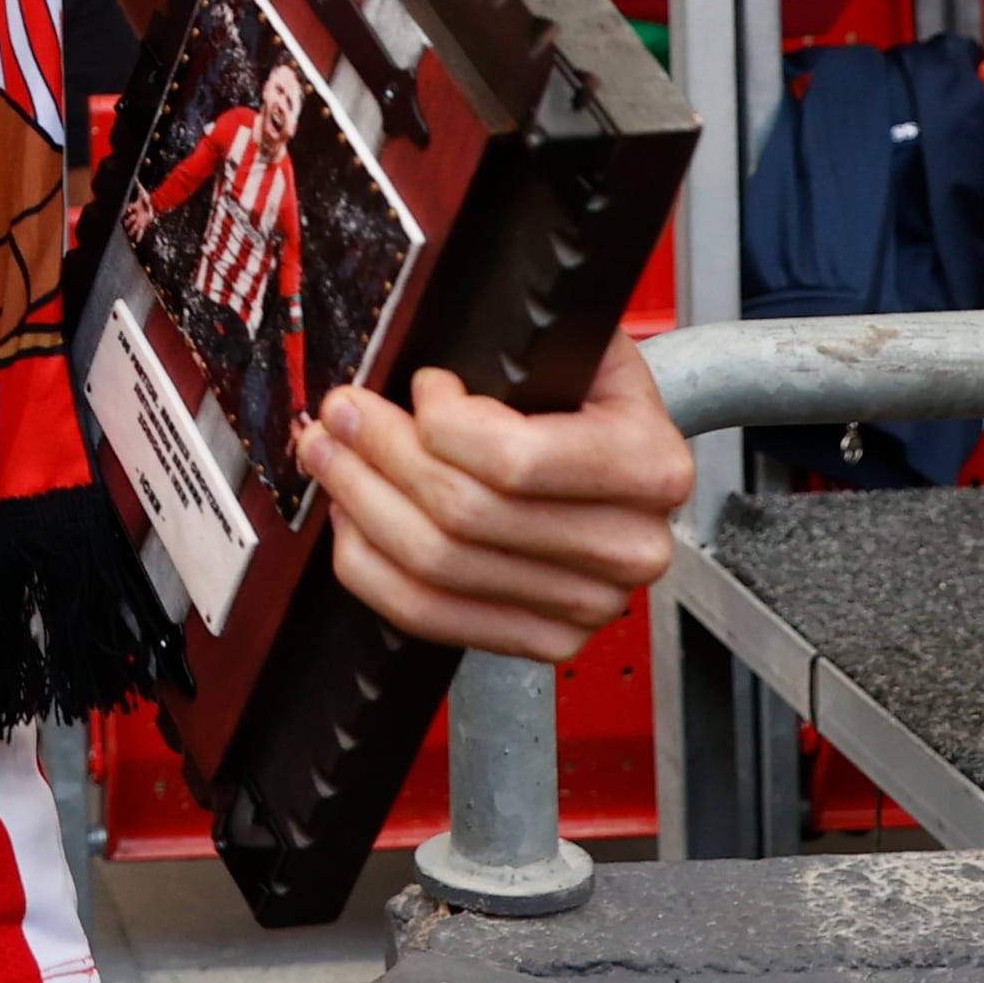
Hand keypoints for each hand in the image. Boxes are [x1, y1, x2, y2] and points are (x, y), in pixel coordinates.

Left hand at [303, 342, 693, 664]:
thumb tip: (424, 351)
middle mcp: (630, 545)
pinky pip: (431, 614)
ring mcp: (590, 603)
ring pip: (437, 567)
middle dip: (380, 453)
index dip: (443, 422)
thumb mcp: (579, 345)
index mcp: (650, 465)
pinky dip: (371, 566)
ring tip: (333, 456)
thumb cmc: (590, 397)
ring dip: (361, 504)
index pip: (517, 459)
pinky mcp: (548, 638)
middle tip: (341, 414)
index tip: (420, 385)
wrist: (625, 464)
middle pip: (465, 514)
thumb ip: (515, 344)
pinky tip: (353, 518)